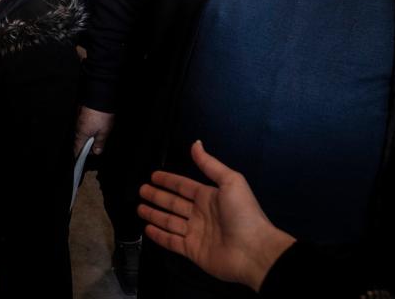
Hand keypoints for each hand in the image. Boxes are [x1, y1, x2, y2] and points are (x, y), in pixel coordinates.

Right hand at [74, 106, 113, 155]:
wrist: (99, 96)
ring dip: (89, 135)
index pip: (77, 149)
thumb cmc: (101, 114)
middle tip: (96, 148)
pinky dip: (89, 127)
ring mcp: (78, 118)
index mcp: (81, 134)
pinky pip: (83, 123)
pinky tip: (97, 125)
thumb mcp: (104, 132)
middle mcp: (77, 127)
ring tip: (99, 135)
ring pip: (82, 131)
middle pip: (79, 140)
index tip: (82, 160)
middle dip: (87, 145)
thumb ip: (99, 143)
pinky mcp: (81, 112)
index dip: (79, 156)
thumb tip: (96, 151)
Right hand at [137, 140, 295, 291]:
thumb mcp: (230, 181)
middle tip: (142, 190)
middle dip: (157, 196)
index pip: (183, 186)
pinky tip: (148, 229)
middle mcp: (201, 214)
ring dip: (155, 214)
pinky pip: (171, 241)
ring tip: (140, 208)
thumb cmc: (244, 214)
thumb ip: (210, 164)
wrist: (254, 250)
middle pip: (173, 203)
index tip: (153, 175)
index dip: (169, 180)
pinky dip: (159, 236)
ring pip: (169, 221)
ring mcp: (195, 233)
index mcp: (209, 196)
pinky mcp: (192, 251)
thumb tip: (196, 144)